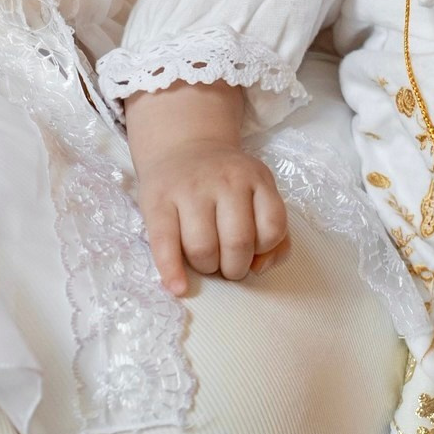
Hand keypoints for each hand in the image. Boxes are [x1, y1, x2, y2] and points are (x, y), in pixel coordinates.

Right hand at [125, 82, 289, 295]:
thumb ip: (276, 233)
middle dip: (234, 267)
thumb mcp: (259, 192)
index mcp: (256, 178)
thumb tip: (260, 267)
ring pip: (202, 248)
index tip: (253, 251)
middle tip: (227, 266)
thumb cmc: (226, 182)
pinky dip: (172, 272)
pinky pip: (165, 244)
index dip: (265, 249)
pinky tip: (178, 287)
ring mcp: (189, 189)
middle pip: (237, 242)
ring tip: (206, 261)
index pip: (273, 226)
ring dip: (207, 267)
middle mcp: (225, 180)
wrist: (183, 146)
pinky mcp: (157, 201)